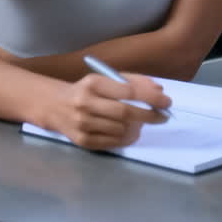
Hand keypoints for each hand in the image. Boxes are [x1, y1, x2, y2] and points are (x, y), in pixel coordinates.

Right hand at [38, 72, 171, 150]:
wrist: (54, 106)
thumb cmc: (86, 90)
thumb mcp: (105, 79)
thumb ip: (132, 82)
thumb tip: (158, 90)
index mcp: (93, 84)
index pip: (128, 91)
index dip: (151, 98)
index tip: (166, 102)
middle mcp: (86, 104)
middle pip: (126, 113)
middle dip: (149, 115)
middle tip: (163, 116)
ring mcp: (83, 124)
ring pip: (122, 130)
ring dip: (138, 128)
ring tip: (140, 122)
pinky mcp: (83, 141)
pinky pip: (113, 143)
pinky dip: (127, 138)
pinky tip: (130, 132)